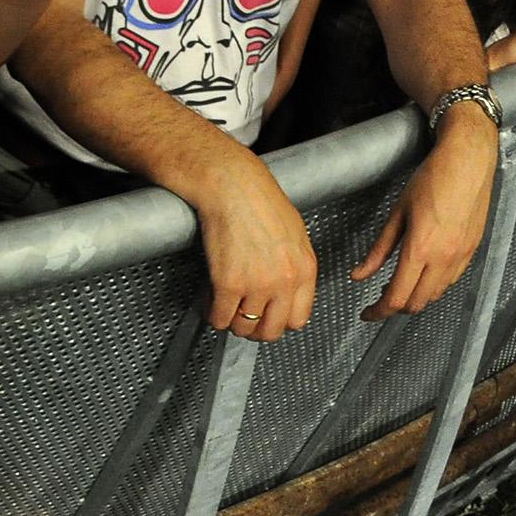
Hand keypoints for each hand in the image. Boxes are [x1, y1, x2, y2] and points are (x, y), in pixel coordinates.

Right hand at [188, 138, 316, 341]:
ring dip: (232, 322)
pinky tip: (211, 302)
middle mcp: (284, 282)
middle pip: (272, 331)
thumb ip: (294, 265)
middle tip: (244, 319)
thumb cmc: (258, 199)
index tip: (268, 316)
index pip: (298, 320)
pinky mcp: (228, 283)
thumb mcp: (294, 233)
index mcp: (304, 269)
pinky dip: (213, 314)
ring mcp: (256, 285)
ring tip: (225, 308)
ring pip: (244, 328)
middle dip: (255, 329)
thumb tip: (286, 288)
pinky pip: (220, 317)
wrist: (231, 184)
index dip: (279, 321)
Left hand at [352, 105, 495, 318]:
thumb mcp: (397, 214)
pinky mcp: (472, 252)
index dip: (379, 311)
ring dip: (416, 297)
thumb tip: (359, 274)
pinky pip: (451, 281)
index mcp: (421, 249)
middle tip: (379, 300)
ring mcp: (462, 257)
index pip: (397, 296)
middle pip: (417, 303)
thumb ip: (379, 250)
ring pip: (435, 295)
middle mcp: (444, 259)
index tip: (367, 313)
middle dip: (395, 307)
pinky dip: (434, 285)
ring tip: (399, 284)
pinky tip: (423, 272)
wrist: (468, 163)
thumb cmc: (432, 179)